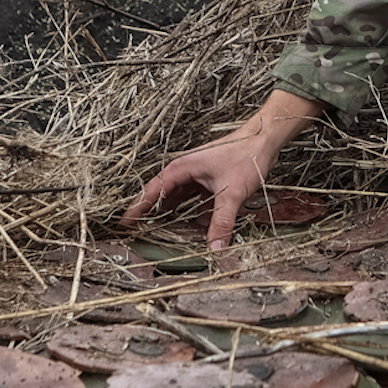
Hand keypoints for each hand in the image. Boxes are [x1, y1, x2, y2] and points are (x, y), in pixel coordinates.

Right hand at [122, 89, 326, 249]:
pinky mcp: (208, 180)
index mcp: (181, 169)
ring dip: (167, 214)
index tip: (123, 225)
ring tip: (155, 233)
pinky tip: (186, 225)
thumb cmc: (246, 155)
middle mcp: (185, 171)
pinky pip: (190, 199)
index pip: (151, 192)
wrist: (265, 139)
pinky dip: (186, 211)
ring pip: (175, 198)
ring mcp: (196, 175)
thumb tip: (215, 248)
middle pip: (160, 196)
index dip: (136, 209)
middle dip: (148, 215)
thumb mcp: (232, 193)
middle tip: (135, 234)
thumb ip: (222, 221)